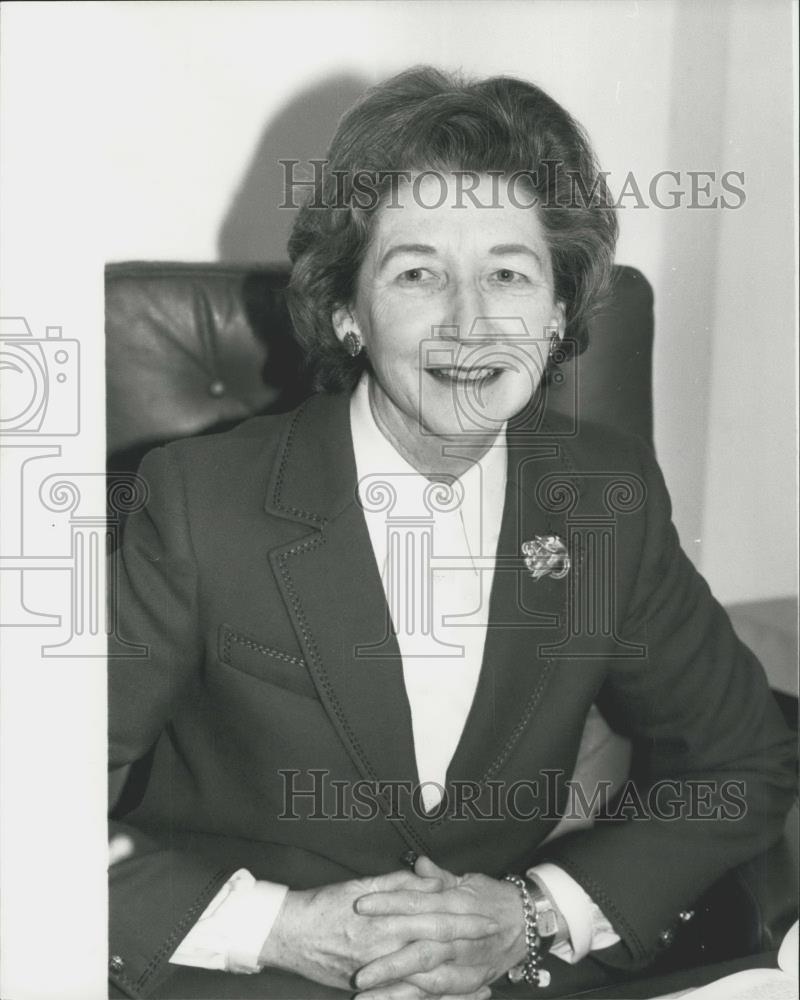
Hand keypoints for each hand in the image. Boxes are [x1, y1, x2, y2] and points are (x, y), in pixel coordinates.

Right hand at [258, 867, 498, 990]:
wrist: (289, 934)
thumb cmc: (326, 905)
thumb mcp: (364, 886)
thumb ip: (402, 884)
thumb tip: (433, 881)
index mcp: (388, 919)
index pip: (435, 918)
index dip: (464, 918)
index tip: (489, 915)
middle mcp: (386, 948)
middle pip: (437, 949)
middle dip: (467, 948)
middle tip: (496, 946)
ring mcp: (379, 972)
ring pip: (425, 980)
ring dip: (455, 982)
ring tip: (484, 986)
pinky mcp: (369, 988)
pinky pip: (404, 999)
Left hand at [351, 857, 527, 999]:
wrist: (530, 922)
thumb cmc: (494, 897)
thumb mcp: (468, 880)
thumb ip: (438, 876)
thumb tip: (417, 863)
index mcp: (458, 906)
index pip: (418, 904)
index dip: (389, 905)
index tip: (360, 907)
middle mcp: (462, 939)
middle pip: (421, 952)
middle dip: (388, 964)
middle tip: (358, 971)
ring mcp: (468, 966)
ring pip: (430, 983)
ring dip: (397, 992)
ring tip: (366, 997)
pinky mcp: (472, 984)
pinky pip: (444, 998)